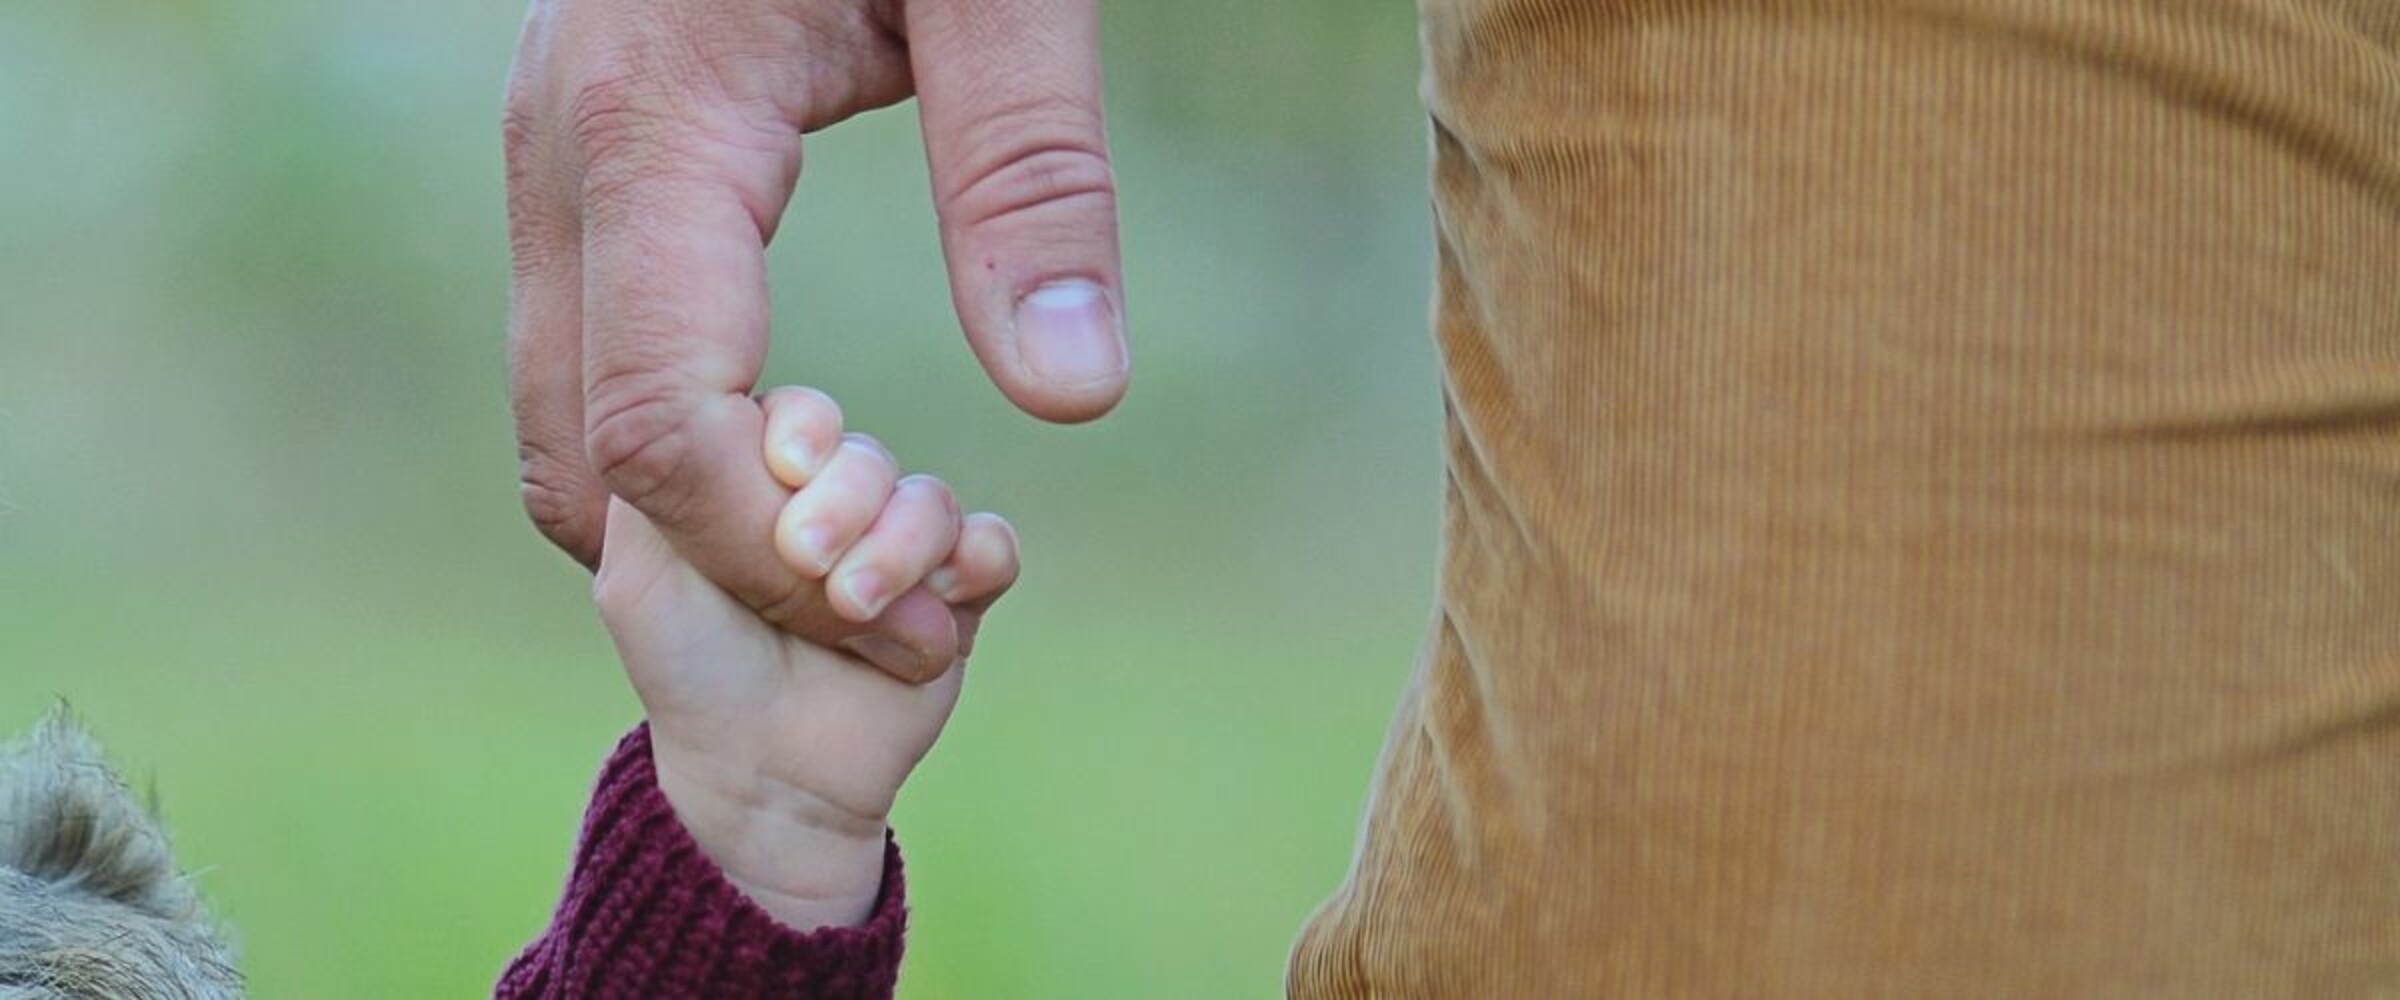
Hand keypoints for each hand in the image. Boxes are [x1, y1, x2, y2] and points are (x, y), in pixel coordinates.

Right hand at [504, 0, 1125, 682]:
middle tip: (906, 613)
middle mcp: (561, 156)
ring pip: (562, 423)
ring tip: (870, 552)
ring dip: (694, 529)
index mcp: (655, 125)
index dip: (780, 562)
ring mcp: (550, 158)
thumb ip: (1033, 172)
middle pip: (583, 459)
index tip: (925, 613)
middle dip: (733, 575)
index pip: (663, 431)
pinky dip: (672, 458)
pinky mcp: (582, 161)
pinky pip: (584, 361)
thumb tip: (1070, 393)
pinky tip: (805, 467)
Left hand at [593, 387, 1018, 929]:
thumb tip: (700, 398)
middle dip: (845, 502)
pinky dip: (974, 561)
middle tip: (807, 561)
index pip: (801, 416)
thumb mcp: (638, 572)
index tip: (783, 470)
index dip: (801, 432)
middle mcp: (838, 509)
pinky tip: (939, 602)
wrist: (761, 777)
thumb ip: (652, 478)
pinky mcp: (958, 602)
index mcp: (764, 488)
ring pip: (931, 500)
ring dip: (899, 547)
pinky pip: (993, 546)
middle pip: (868, 455)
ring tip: (855, 607)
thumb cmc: (691, 672)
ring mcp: (902, 553)